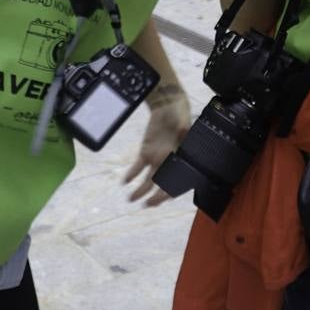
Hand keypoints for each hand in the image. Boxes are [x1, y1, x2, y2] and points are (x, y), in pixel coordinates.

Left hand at [123, 85, 190, 205]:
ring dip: (140, 191)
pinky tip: (124, 181)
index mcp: (182, 158)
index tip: (167, 197)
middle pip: (163, 185)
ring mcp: (157, 159)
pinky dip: (131, 174)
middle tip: (147, 204)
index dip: (174, 190)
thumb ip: (184, 127)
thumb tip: (184, 132)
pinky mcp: (146, 152)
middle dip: (156, 197)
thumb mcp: (183, 119)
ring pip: (148, 180)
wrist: (168, 105)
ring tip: (130, 199)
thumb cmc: (180, 112)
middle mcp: (169, 162)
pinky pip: (138, 167)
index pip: (179, 179)